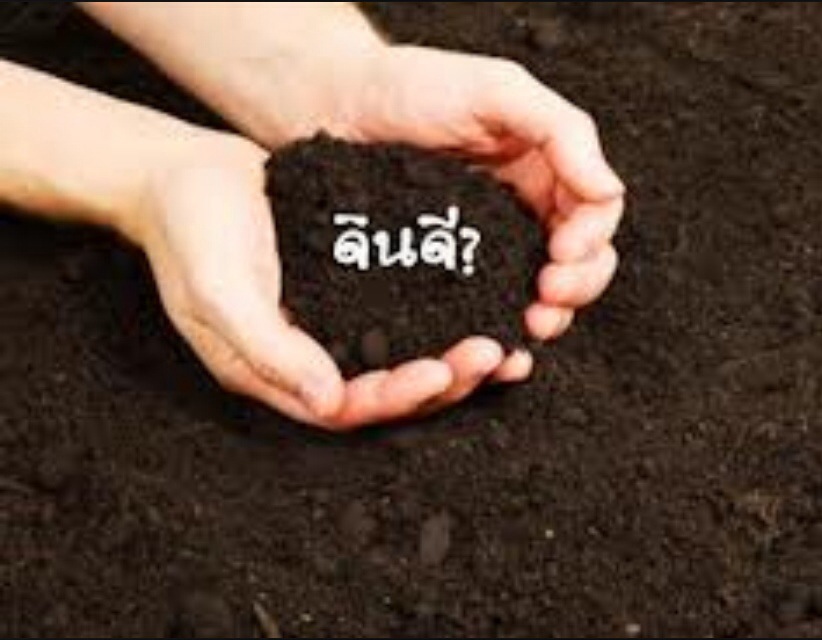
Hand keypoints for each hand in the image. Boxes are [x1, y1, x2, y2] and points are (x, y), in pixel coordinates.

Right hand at [135, 134, 464, 429]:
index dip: (397, 397)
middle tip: (492, 354)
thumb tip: (330, 401)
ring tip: (500, 339)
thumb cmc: (188, 229)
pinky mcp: (348, 282)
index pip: (346, 408)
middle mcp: (309, 356)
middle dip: (442, 381)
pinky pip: (401, 308)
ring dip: (451, 354)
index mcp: (274, 372)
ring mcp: (331, 319)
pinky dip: (439, 312)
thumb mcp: (217, 291)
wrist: (181, 170)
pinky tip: (478, 297)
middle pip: (385, 389)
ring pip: (401, 354)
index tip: (442, 371)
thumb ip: (269, 349)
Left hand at [301, 45, 624, 407]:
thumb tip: (610, 190)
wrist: (333, 105)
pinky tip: (501, 345)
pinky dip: (503, 330)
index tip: (563, 254)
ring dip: (550, 315)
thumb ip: (562, 131)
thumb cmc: (413, 84)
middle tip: (548, 296)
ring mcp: (487, 245)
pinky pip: (487, 306)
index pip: (595, 213)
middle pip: (580, 262)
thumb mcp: (498, 90)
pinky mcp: (448, 271)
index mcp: (546, 168)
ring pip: (541, 292)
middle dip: (576, 286)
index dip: (591, 240)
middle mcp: (524, 210)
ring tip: (529, 325)